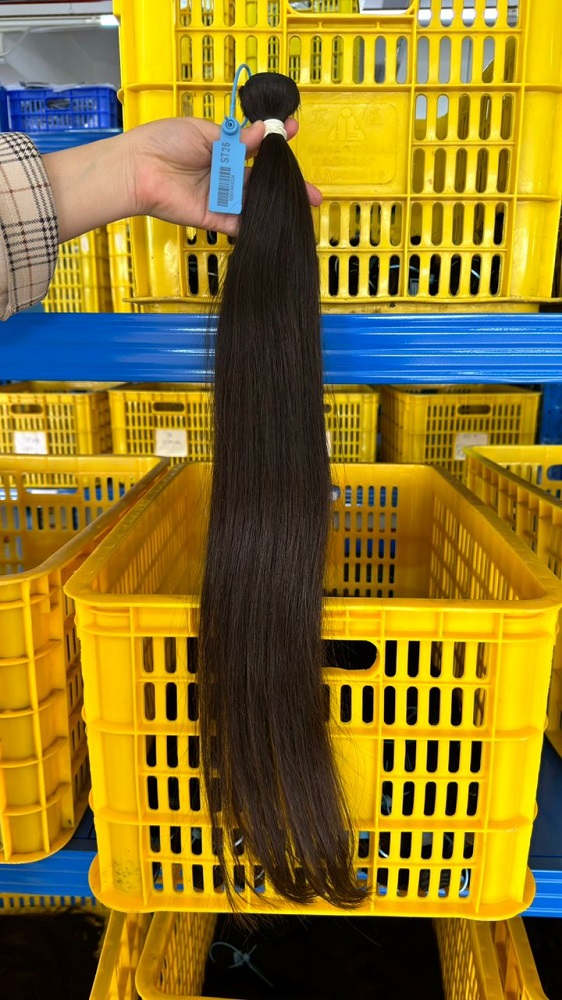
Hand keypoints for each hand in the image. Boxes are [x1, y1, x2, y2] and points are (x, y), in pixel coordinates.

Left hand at [123, 116, 322, 236]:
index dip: (275, 141)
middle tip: (313, 192)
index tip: (293, 131)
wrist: (138, 169)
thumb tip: (262, 133)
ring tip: (302, 205)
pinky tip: (280, 224)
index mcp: (221, 148)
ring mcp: (220, 198)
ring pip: (255, 202)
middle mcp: (223, 174)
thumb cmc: (163, 142)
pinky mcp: (214, 218)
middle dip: (287, 184)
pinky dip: (257, 224)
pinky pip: (240, 223)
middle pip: (261, 181)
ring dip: (277, 204)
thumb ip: (235, 140)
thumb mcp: (205, 132)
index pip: (255, 147)